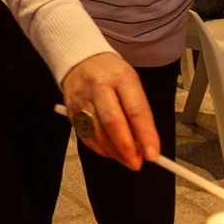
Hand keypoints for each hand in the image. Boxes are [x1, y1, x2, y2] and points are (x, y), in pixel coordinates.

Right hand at [60, 52, 159, 170]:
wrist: (80, 60)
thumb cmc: (112, 74)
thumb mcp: (131, 83)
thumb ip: (138, 112)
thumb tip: (145, 143)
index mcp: (120, 78)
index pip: (135, 109)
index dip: (145, 134)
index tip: (153, 154)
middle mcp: (99, 88)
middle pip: (112, 122)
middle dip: (126, 148)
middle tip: (137, 163)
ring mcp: (82, 100)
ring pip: (98, 133)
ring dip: (114, 152)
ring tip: (128, 160)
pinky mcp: (71, 113)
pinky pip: (86, 137)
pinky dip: (101, 149)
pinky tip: (111, 152)